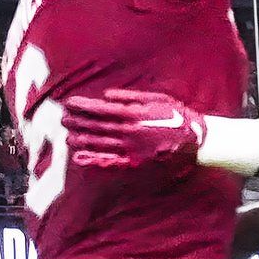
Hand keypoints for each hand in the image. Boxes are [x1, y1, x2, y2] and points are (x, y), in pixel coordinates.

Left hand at [65, 89, 211, 170]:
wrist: (195, 139)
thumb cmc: (176, 115)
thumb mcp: (157, 98)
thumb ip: (130, 97)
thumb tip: (106, 95)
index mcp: (134, 115)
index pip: (101, 110)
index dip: (83, 106)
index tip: (68, 103)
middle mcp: (129, 132)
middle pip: (97, 126)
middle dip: (78, 122)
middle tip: (62, 119)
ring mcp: (131, 149)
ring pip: (100, 144)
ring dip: (81, 140)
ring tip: (66, 137)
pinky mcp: (135, 163)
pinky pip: (110, 162)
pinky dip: (94, 161)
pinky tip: (80, 159)